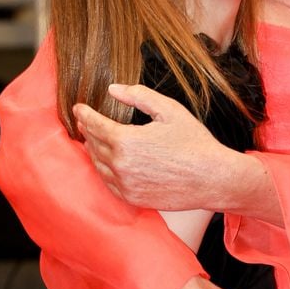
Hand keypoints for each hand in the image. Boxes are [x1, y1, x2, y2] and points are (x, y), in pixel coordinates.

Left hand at [73, 84, 237, 210]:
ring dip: (93, 150)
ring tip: (93, 140)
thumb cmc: (193, 141)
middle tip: (85, 121)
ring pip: (98, 165)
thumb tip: (113, 89)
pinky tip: (108, 162)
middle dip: (87, 130)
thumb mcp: (169, 110)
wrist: (211, 178)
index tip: (78, 107)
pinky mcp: (132, 198)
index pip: (94, 124)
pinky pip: (109, 183)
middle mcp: (120, 165)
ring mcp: (125, 185)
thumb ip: (138, 96)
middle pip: (93, 144)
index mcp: (126, 140)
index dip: (84, 114)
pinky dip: (104, 170)